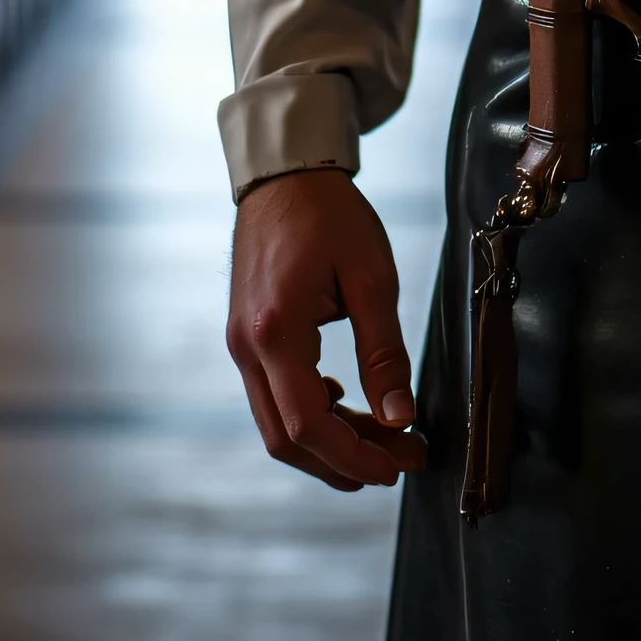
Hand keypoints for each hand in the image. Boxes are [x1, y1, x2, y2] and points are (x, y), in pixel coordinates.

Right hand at [227, 168, 427, 491]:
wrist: (285, 175)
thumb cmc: (330, 215)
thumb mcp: (371, 279)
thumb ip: (385, 353)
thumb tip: (401, 416)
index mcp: (275, 332)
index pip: (308, 424)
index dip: (355, 457)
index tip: (399, 464)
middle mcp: (246, 347)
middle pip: (286, 437)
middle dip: (345, 460)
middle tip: (402, 459)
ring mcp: (239, 345)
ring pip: (277, 423)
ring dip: (329, 442)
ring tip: (385, 438)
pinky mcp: (245, 339)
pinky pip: (273, 396)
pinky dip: (311, 414)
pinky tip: (348, 405)